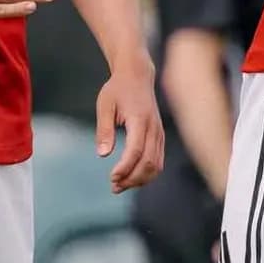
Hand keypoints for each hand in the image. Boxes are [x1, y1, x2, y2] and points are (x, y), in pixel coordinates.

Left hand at [95, 62, 164, 193]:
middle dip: (132, 179)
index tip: (111, 178)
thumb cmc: (117, 89)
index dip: (125, 167)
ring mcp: (159, 133)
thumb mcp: (105, 105)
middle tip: (113, 186)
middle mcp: (153, 128)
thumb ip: (104, 130)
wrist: (137, 76)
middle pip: (148, 162)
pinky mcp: (160, 137)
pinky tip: (131, 177)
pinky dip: (147, 174)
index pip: (136, 150)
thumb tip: (103, 155)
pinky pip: (158, 161)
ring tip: (120, 185)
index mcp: (139, 119)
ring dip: (140, 180)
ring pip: (156, 165)